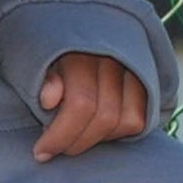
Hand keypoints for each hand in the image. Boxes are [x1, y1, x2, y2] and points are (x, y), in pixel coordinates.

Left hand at [31, 49, 150, 158]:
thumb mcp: (36, 62)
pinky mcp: (146, 81)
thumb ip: (43, 80)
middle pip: (104, 116)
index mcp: (81, 50)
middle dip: (76, 142)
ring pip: (125, 120)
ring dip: (98, 139)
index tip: (41, 151)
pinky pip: (138, 120)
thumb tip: (48, 100)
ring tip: (75, 138)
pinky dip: (118, 132)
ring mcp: (133, 69)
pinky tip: (96, 131)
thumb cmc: (49, 57)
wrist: (76, 31)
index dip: (60, 135)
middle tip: (57, 149)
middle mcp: (113, 58)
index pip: (80, 103)